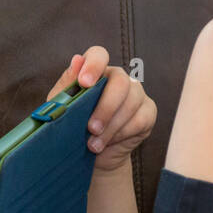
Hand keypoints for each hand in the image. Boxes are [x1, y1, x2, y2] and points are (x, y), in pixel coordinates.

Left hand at [45, 46, 156, 173]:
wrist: (94, 157)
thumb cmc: (76, 129)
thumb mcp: (64, 109)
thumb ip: (68, 86)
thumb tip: (76, 60)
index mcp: (97, 72)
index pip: (99, 55)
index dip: (93, 65)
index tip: (84, 83)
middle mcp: (119, 79)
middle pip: (120, 81)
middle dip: (105, 107)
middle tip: (91, 128)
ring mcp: (136, 94)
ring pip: (131, 102)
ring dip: (111, 126)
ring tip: (94, 144)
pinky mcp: (148, 112)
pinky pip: (140, 120)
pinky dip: (122, 134)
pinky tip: (108, 143)